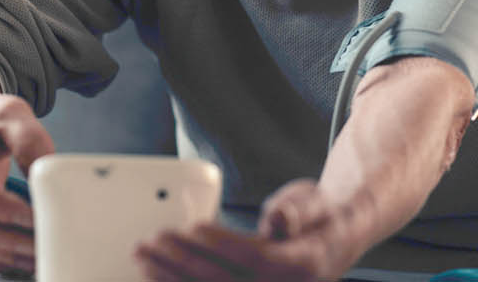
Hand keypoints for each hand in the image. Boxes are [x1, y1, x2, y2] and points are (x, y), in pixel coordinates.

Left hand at [135, 180, 362, 281]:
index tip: (194, 227)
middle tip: (154, 240)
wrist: (333, 241)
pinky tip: (156, 277)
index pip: (256, 259)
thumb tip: (278, 219)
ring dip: (171, 279)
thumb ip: (295, 210)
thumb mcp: (315, 203)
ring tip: (144, 258)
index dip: (222, 245)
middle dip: (182, 261)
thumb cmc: (318, 218)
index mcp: (303, 264)